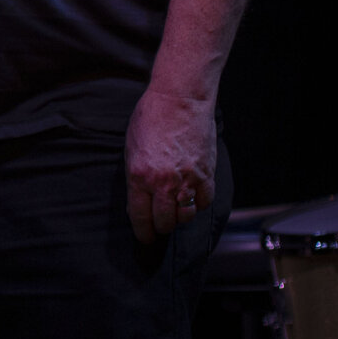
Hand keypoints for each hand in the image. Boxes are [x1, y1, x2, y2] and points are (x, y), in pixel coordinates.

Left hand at [125, 86, 217, 244]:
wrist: (179, 99)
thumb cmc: (150, 118)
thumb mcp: (130, 148)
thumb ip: (136, 177)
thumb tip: (140, 199)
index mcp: (139, 176)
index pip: (140, 217)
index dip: (143, 233)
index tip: (145, 239)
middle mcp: (163, 183)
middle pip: (165, 222)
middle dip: (161, 227)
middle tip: (160, 223)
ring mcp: (187, 180)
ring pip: (186, 217)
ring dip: (180, 217)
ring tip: (176, 209)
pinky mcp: (207, 174)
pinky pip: (205, 202)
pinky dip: (199, 204)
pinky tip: (193, 197)